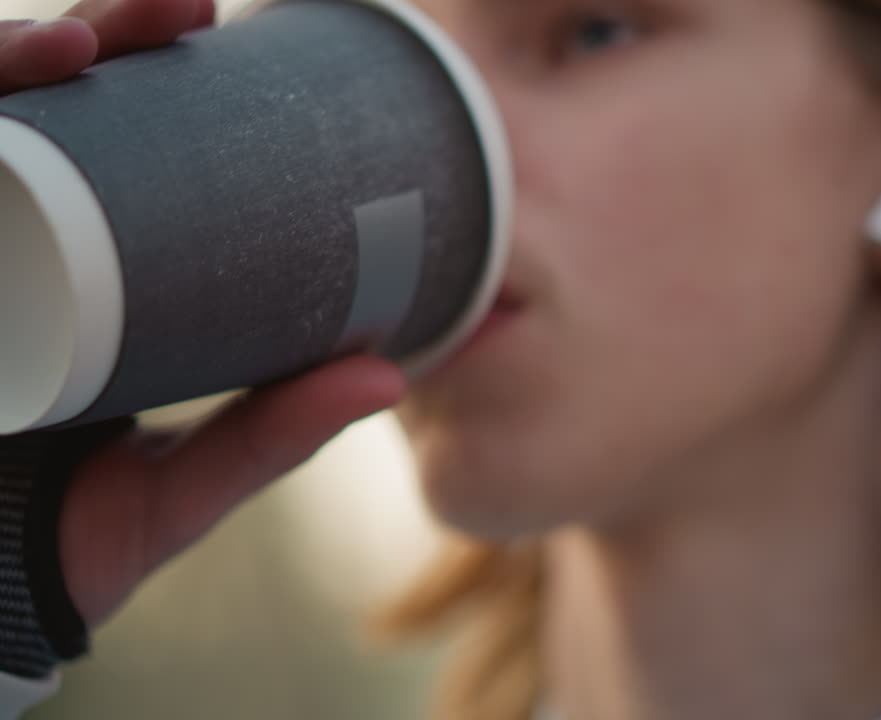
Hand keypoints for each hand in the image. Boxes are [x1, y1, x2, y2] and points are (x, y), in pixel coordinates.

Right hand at [0, 0, 408, 627]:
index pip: (93, 138)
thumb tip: (393, 376)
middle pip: (35, 106)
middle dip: (96, 31)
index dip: (137, 61)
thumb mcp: (178, 488)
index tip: (213, 24)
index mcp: (62, 272)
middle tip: (185, 5)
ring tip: (90, 42)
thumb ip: (271, 438)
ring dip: (10, 57)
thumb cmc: (61, 547)